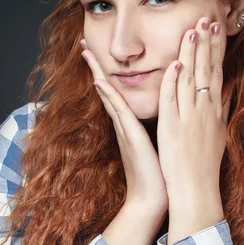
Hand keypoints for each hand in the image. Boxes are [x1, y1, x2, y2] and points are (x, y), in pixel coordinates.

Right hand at [80, 39, 168, 218]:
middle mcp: (124, 124)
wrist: (153, 199)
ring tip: (87, 53)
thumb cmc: (157, 174)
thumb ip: (152, 127)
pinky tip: (100, 82)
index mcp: (130, 125)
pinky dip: (110, 96)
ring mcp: (125, 130)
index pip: (117, 93)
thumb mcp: (155, 144)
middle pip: (108, 90)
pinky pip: (119, 112)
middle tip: (83, 45)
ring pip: (110, 96)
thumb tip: (160, 113)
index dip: (107, 73)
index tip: (99, 54)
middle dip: (96, 67)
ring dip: (98, 74)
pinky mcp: (131, 137)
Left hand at [156, 16, 236, 200]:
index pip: (216, 73)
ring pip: (191, 80)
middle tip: (206, 19)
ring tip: (193, 30)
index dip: (215, 50)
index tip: (215, 29)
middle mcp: (204, 111)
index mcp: (214, 112)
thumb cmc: (204, 165)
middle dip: (206, 44)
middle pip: (207, 71)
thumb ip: (219, 110)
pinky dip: (173, 81)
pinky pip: (173, 100)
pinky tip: (174, 63)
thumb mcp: (217, 134)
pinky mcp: (172, 128)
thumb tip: (224, 90)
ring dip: (191, 54)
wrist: (195, 190)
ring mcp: (189, 118)